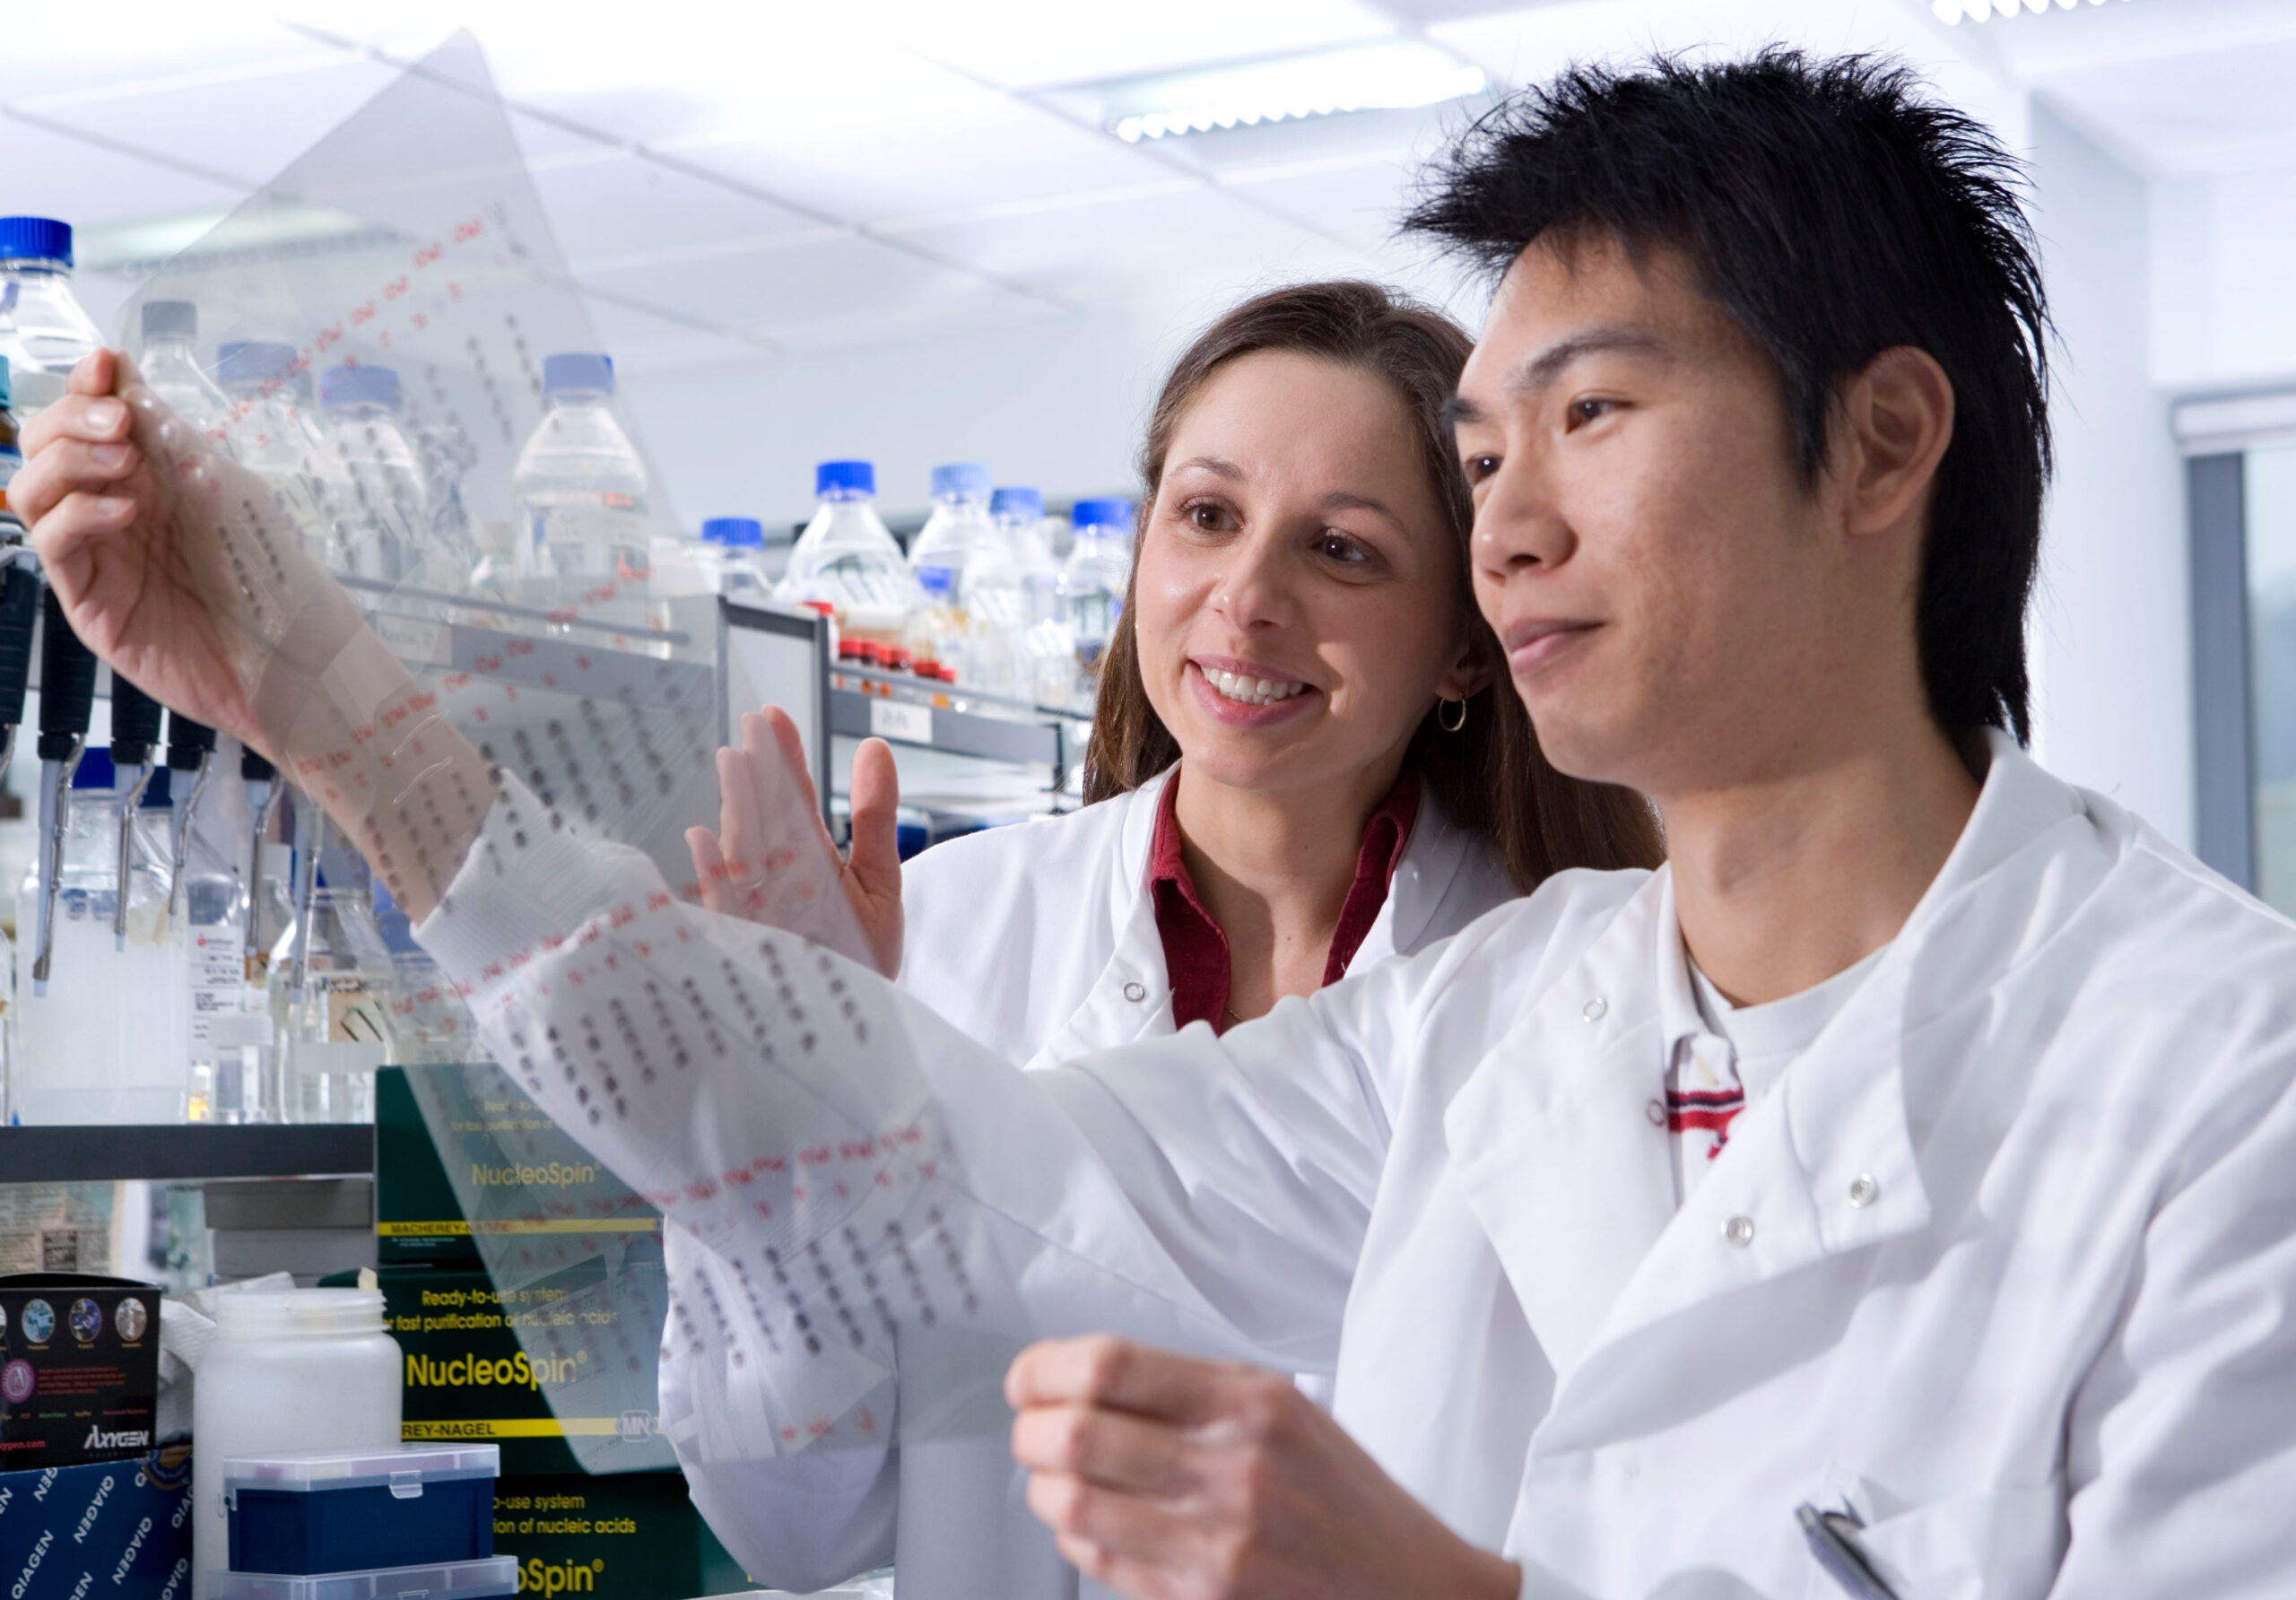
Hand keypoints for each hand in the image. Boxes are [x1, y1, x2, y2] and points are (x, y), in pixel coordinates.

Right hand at [14, 348, 486, 919]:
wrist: (289, 669)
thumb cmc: (271, 588)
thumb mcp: (235, 502)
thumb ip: (186, 450)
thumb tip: (140, 390)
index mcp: (144, 484)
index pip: (88, 421)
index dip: (87, 386)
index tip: (106, 363)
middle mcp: (107, 514)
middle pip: (44, 447)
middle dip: (71, 418)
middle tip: (119, 418)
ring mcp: (94, 558)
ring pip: (32, 491)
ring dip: (69, 460)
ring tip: (124, 460)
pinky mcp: (90, 602)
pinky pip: (55, 545)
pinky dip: (79, 515)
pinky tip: (124, 511)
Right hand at [686, 706, 904, 975]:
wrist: (856, 1033)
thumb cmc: (861, 962)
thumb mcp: (878, 884)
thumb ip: (874, 818)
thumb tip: (875, 747)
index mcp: (807, 861)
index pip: (794, 802)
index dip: (785, 759)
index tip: (772, 714)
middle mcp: (779, 881)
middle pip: (767, 820)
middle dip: (761, 774)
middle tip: (753, 726)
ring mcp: (761, 912)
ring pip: (746, 853)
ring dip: (740, 808)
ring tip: (734, 761)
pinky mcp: (748, 948)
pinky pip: (727, 910)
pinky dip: (716, 876)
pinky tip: (704, 838)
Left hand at [1007, 1336, 1520, 1599]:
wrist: (1410, 1587)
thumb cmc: (1344, 1497)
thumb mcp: (1284, 1410)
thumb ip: (1191, 1390)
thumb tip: (1082, 1378)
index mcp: (1250, 1401)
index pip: (1111, 1365)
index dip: (1045, 1368)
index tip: (1028, 1377)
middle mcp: (1232, 1467)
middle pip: (1076, 1433)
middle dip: (1030, 1428)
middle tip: (1030, 1426)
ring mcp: (1216, 1541)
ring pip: (1074, 1502)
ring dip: (1043, 1486)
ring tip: (1053, 1476)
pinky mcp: (1201, 1598)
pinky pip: (1100, 1558)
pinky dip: (1076, 1534)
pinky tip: (1093, 1520)